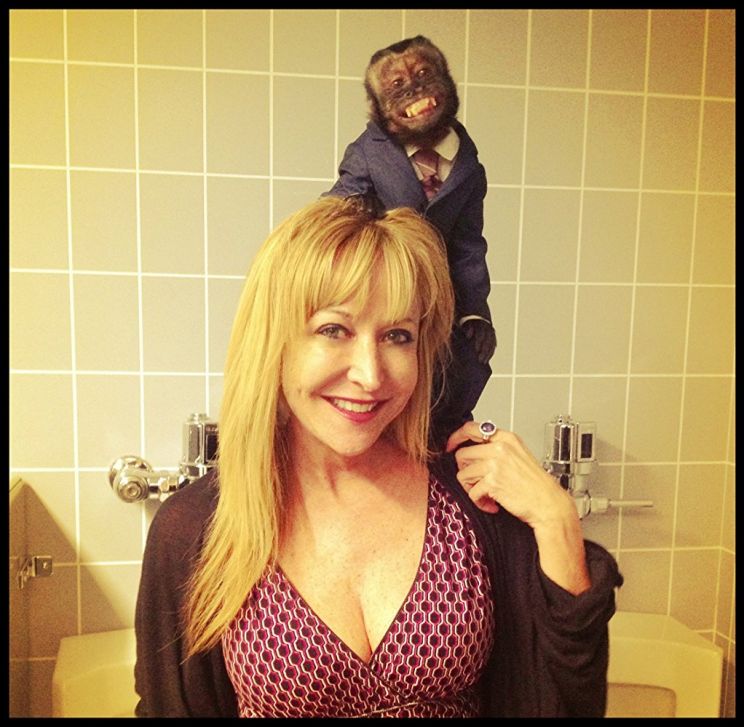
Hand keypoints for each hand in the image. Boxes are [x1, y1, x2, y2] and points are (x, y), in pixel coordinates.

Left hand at [445, 421, 574, 528]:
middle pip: (462, 454)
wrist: (549, 504)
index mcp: (506, 438)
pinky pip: (472, 492)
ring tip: (486, 494)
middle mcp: (500, 448)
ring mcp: (495, 464)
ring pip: (463, 474)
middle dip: (466, 471)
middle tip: (477, 482)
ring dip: (472, 488)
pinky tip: (492, 504)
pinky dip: (479, 502)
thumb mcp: (518, 454)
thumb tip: (471, 450)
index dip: (455, 437)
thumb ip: (496, 448)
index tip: (450, 446)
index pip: (470, 428)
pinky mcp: (493, 481)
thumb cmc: (535, 484)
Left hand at [461, 319, 495, 364]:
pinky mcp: (493, 337)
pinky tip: (487, 359)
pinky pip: (494, 345)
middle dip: (484, 350)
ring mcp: (492, 332)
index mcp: (480, 323)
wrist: (472, 319)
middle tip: (480, 359)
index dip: (480, 341)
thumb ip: (465, 329)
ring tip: (483, 362)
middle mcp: (488, 327)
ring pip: (492, 344)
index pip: (481, 333)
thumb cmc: (464, 324)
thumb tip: (469, 335)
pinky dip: (491, 352)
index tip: (476, 350)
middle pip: (488, 340)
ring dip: (488, 353)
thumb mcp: (462, 324)